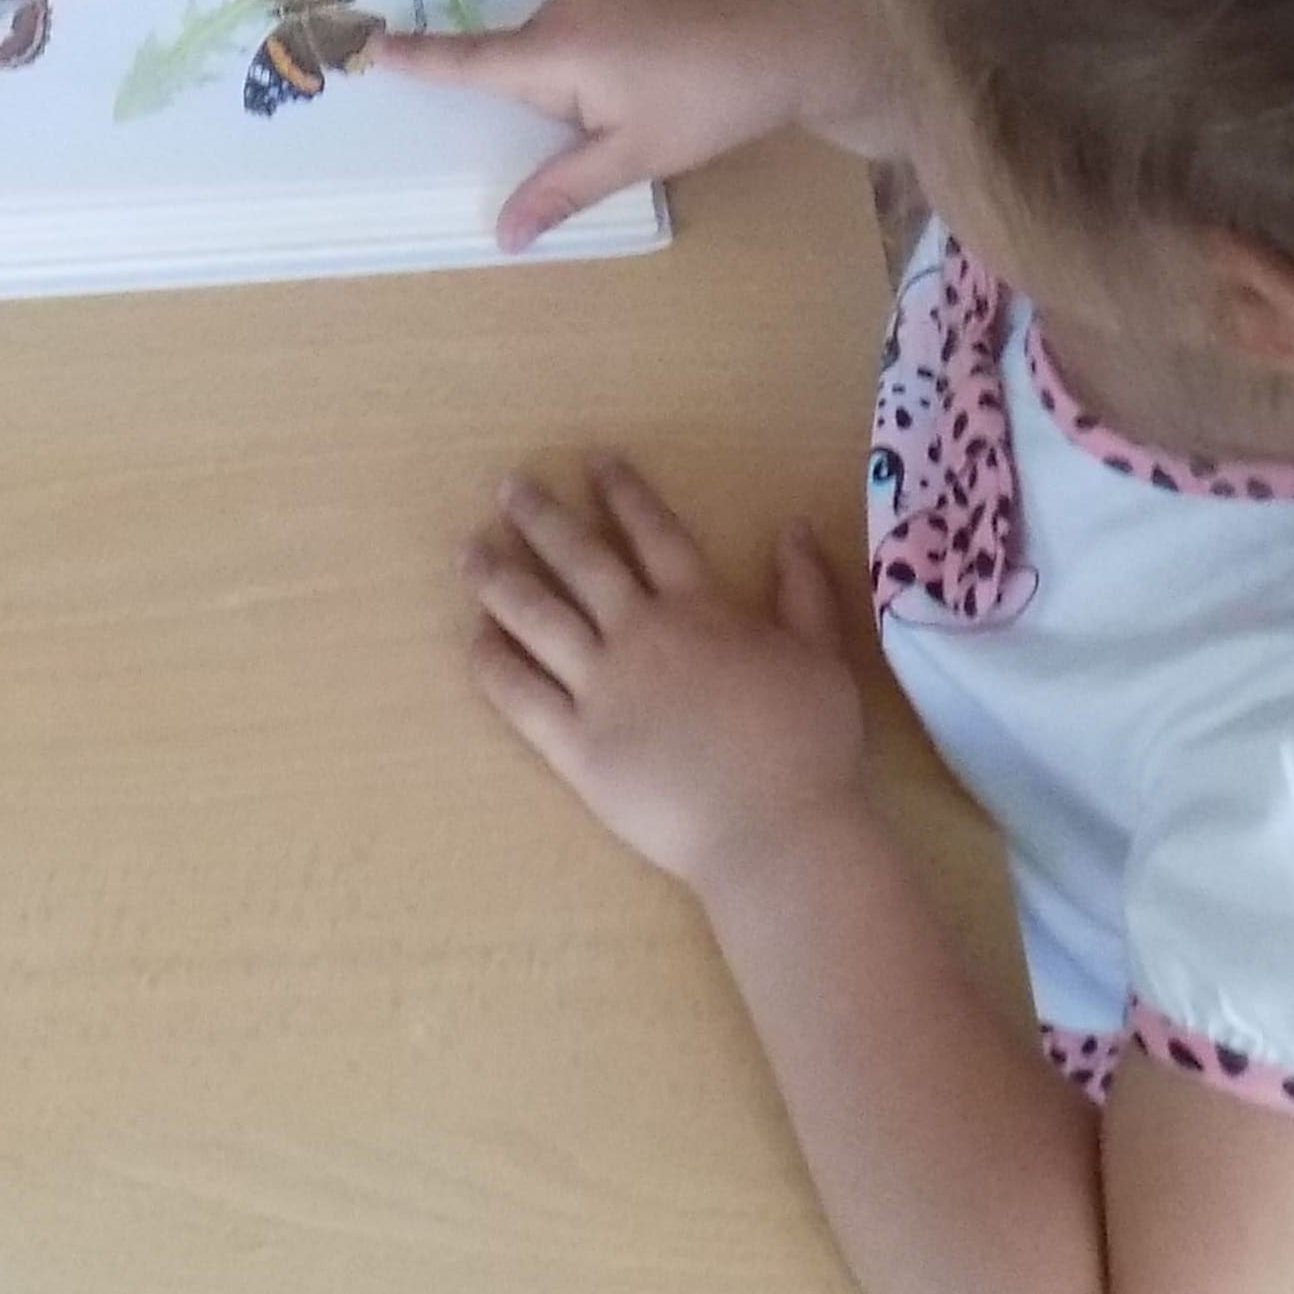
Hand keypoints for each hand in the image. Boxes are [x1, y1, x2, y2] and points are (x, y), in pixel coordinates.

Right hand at [381, 0, 885, 248]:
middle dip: (550, 93)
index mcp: (557, 48)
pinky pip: (595, 6)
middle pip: (526, 54)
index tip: (369, 46)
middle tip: (619, 117)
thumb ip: (562, 189)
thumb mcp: (635, 156)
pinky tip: (662, 57)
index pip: (471, 60)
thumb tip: (504, 236)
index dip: (420, 58)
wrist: (794, 37)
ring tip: (653, 88)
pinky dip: (609, 36)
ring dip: (584, 65)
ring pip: (564, 32)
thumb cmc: (711, 103)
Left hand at [462, 458, 866, 891]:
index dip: (624, 494)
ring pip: (538, 619)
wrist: (774, 831)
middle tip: (509, 488)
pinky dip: (494, 662)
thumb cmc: (808, 746)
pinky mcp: (575, 746)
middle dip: (543, 519)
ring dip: (501, 579)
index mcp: (700, 610)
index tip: (595, 462)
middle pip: (581, 563)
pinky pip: (521, 695)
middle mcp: (640, 636)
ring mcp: (601, 690)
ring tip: (471, 551)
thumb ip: (804, 588)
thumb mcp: (823, 655)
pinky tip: (475, 638)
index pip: (653, 535)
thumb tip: (793, 525)